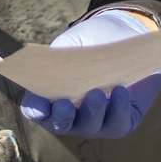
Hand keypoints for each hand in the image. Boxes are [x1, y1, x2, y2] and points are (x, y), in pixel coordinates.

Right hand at [18, 10, 160, 138]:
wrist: (125, 35)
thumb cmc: (92, 40)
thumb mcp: (71, 42)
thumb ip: (57, 55)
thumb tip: (47, 68)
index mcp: (51, 94)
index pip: (35, 108)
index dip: (34, 109)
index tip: (38, 107)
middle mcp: (70, 114)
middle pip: (60, 125)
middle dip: (61, 118)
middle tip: (64, 105)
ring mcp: (95, 121)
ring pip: (89, 126)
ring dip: (91, 111)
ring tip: (96, 92)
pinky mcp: (121, 122)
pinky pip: (118, 124)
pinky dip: (118, 109)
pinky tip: (120, 92)